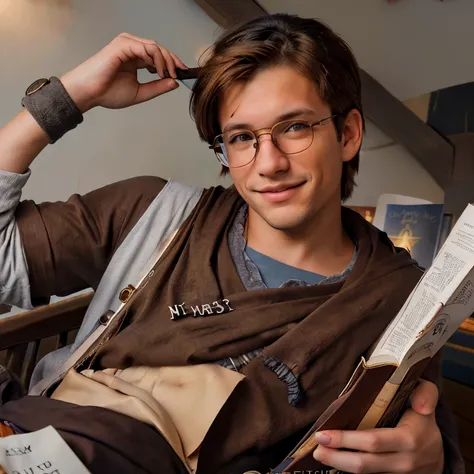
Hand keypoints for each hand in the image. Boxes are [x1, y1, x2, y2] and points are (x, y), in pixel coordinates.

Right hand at [60, 33, 186, 112]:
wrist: (90, 93)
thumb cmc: (108, 93)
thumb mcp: (140, 92)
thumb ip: (157, 87)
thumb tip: (174, 82)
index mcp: (135, 58)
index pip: (159, 56)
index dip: (173, 64)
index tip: (182, 75)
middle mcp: (132, 48)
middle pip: (160, 49)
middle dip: (173, 61)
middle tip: (179, 74)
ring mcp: (128, 44)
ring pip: (155, 47)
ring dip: (166, 60)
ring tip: (167, 75)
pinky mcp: (124, 44)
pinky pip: (147, 47)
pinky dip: (156, 59)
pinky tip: (158, 71)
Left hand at [312, 380, 443, 472]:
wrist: (437, 451)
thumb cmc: (422, 417)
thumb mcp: (426, 396)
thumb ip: (425, 392)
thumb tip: (421, 405)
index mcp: (409, 439)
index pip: (373, 442)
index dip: (346, 439)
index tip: (323, 433)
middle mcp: (404, 461)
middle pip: (364, 463)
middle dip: (336, 456)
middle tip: (316, 447)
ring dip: (339, 464)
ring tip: (320, 454)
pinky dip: (349, 470)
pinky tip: (336, 461)